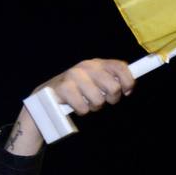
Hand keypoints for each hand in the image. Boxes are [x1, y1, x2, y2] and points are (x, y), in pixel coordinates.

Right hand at [8, 58, 135, 155]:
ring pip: (99, 100)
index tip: (126, 92)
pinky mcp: (64, 88)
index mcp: (97, 63)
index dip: (128, 81)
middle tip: (102, 101)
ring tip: (85, 102)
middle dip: (111, 99)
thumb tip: (129, 87)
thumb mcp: (95, 82)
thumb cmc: (78, 90)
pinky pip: (84, 108)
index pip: (120, 67)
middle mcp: (87, 66)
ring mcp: (74, 75)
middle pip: (113, 87)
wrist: (47, 96)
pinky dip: (82, 111)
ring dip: (94, 106)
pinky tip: (75, 105)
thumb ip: (111, 81)